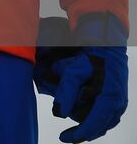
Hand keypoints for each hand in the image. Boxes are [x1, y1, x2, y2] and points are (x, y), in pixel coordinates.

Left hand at [35, 14, 127, 142]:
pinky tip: (83, 119)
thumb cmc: (92, 56)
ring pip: (103, 123)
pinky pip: (106, 117)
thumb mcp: (75, 70)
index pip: (94, 123)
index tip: (65, 139)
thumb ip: (67, 91)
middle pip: (99, 126)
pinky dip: (95, 120)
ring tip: (73, 130)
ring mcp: (119, 103)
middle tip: (66, 134)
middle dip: (82, 130)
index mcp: (110, 98)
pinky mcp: (118, 100)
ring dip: (88, 125)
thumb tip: (60, 113)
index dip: (80, 134)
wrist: (108, 44)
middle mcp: (117, 103)